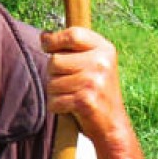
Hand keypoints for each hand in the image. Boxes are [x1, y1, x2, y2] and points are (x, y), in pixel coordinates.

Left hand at [41, 27, 129, 145]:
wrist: (113, 123)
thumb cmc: (98, 91)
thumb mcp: (95, 62)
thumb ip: (74, 48)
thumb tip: (44, 35)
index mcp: (105, 49)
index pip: (73, 34)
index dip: (54, 40)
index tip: (47, 45)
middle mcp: (101, 63)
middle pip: (55, 60)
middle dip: (54, 74)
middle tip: (69, 83)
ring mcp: (94, 82)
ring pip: (52, 82)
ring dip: (55, 93)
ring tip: (72, 96)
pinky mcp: (85, 101)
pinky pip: (54, 101)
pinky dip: (57, 107)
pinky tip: (71, 108)